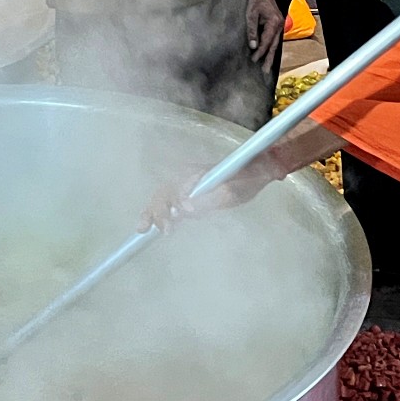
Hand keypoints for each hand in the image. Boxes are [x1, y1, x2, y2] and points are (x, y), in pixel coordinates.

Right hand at [138, 167, 263, 235]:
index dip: (172, 205)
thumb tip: (186, 210)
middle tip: (157, 229)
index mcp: (196, 173)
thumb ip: (210, 200)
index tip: (176, 220)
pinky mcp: (190, 191)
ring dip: (152, 211)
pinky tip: (150, 224)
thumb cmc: (246, 179)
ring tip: (142, 228)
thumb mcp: (233, 191)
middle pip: (164, 191)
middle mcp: (187, 175)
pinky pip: (169, 200)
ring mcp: (187, 182)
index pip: (176, 188)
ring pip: (162, 195)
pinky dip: (158, 211)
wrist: (256, 171)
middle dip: (157, 211)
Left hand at [245, 0, 283, 65]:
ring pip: (274, 44)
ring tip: (266, 67)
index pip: (267, 41)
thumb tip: (253, 46)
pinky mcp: (276, 26)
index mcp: (274, 22)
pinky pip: (273, 39)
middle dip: (268, 59)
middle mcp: (279, 25)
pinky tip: (267, 55)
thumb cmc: (256, 0)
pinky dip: (270, 48)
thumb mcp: (251, 14)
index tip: (254, 59)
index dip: (260, 51)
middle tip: (265, 71)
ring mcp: (279, 26)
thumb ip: (252, 30)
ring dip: (270, 55)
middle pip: (273, 45)